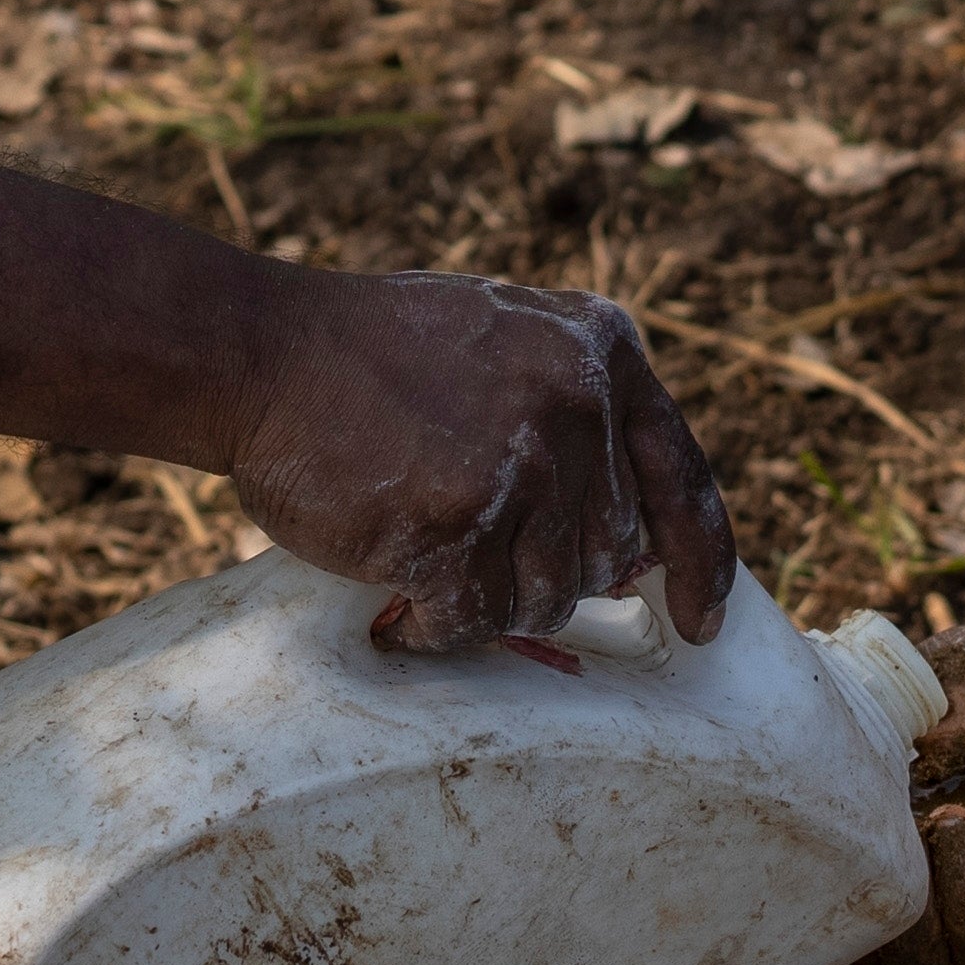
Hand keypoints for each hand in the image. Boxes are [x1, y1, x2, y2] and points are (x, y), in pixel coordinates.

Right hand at [224, 275, 733, 653]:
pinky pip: (474, 622)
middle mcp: (576, 403)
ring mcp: (519, 465)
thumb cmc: (373, 354)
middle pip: (608, 555)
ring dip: (486, 599)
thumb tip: (640, 545)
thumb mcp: (507, 339)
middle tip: (472, 546)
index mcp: (599, 352)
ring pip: (546, 599)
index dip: (701, 563)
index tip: (699, 621)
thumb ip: (579, 412)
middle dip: (546, 571)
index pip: (682, 479)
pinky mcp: (455, 525)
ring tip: (425, 553)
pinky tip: (395, 589)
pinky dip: (434, 625)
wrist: (263, 351)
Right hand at [861, 633, 964, 964]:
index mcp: (897, 859)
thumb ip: (902, 730)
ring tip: (953, 824)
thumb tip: (906, 778)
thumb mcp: (918, 691)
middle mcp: (949, 885)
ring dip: (963, 913)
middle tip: (908, 861)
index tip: (841, 870)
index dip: (846, 939)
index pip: (864, 942)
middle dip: (909, 947)